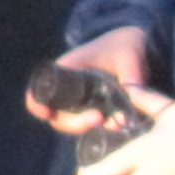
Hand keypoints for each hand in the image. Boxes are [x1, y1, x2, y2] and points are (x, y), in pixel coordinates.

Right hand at [28, 26, 152, 123]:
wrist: (137, 48)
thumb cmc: (123, 44)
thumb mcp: (128, 52)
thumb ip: (131, 71)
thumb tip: (132, 92)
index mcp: (66, 70)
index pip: (40, 91)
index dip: (37, 104)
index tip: (47, 113)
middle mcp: (69, 91)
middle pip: (58, 117)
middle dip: (75, 123)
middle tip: (98, 118)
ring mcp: (82, 104)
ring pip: (74, 124)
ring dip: (89, 128)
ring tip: (113, 124)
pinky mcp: (97, 113)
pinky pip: (92, 126)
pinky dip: (102, 130)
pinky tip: (119, 125)